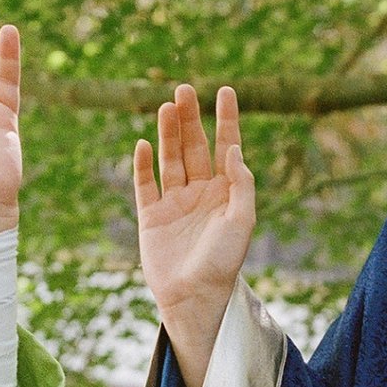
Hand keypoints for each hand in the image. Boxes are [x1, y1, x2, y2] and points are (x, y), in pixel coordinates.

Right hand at [133, 84, 254, 386]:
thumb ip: (240, 183)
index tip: (225, 90)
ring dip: (168, 133)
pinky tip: (144, 143)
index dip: (226, 118)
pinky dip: (143, 164)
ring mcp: (174, 202)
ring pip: (170, 158)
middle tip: (184, 89)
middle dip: (190, 118)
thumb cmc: (224, 262)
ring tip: (167, 107)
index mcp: (226, 192)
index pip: (227, 146)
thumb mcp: (243, 220)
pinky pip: (145, 184)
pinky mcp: (151, 216)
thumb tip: (234, 148)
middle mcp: (201, 192)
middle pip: (195, 146)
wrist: (194, 297)